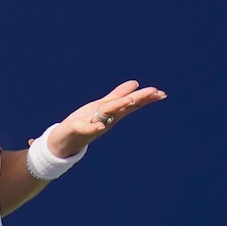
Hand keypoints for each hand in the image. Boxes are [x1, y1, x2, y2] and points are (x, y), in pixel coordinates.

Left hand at [44, 80, 166, 156]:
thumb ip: (117, 96)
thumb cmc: (84, 122)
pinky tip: (100, 125)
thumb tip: (135, 83)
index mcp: (112, 113)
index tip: (162, 93)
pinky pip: (87, 128)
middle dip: (138, 100)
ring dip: (118, 108)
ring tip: (130, 101)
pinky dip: (94, 126)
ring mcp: (93, 124)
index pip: (131, 104)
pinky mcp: (78, 129)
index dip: (145, 98)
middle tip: (155, 93)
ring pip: (107, 114)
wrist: (64, 141)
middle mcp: (106, 119)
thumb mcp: (102, 106)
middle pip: (123, 107)